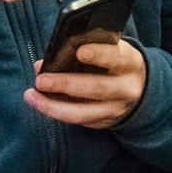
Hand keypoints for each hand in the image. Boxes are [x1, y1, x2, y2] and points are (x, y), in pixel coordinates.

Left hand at [25, 41, 146, 127]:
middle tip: (41, 80)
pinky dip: (56, 111)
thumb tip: (48, 60)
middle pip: (96, 88)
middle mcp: (126, 89)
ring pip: (82, 112)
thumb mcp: (112, 51)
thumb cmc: (116, 63)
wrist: (140, 90)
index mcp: (131, 64)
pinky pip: (77, 120)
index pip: (117, 58)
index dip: (100, 54)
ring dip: (52, 105)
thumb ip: (87, 49)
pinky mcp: (103, 123)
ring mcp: (115, 109)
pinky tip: (41, 102)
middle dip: (65, 84)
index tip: (80, 51)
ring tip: (31, 95)